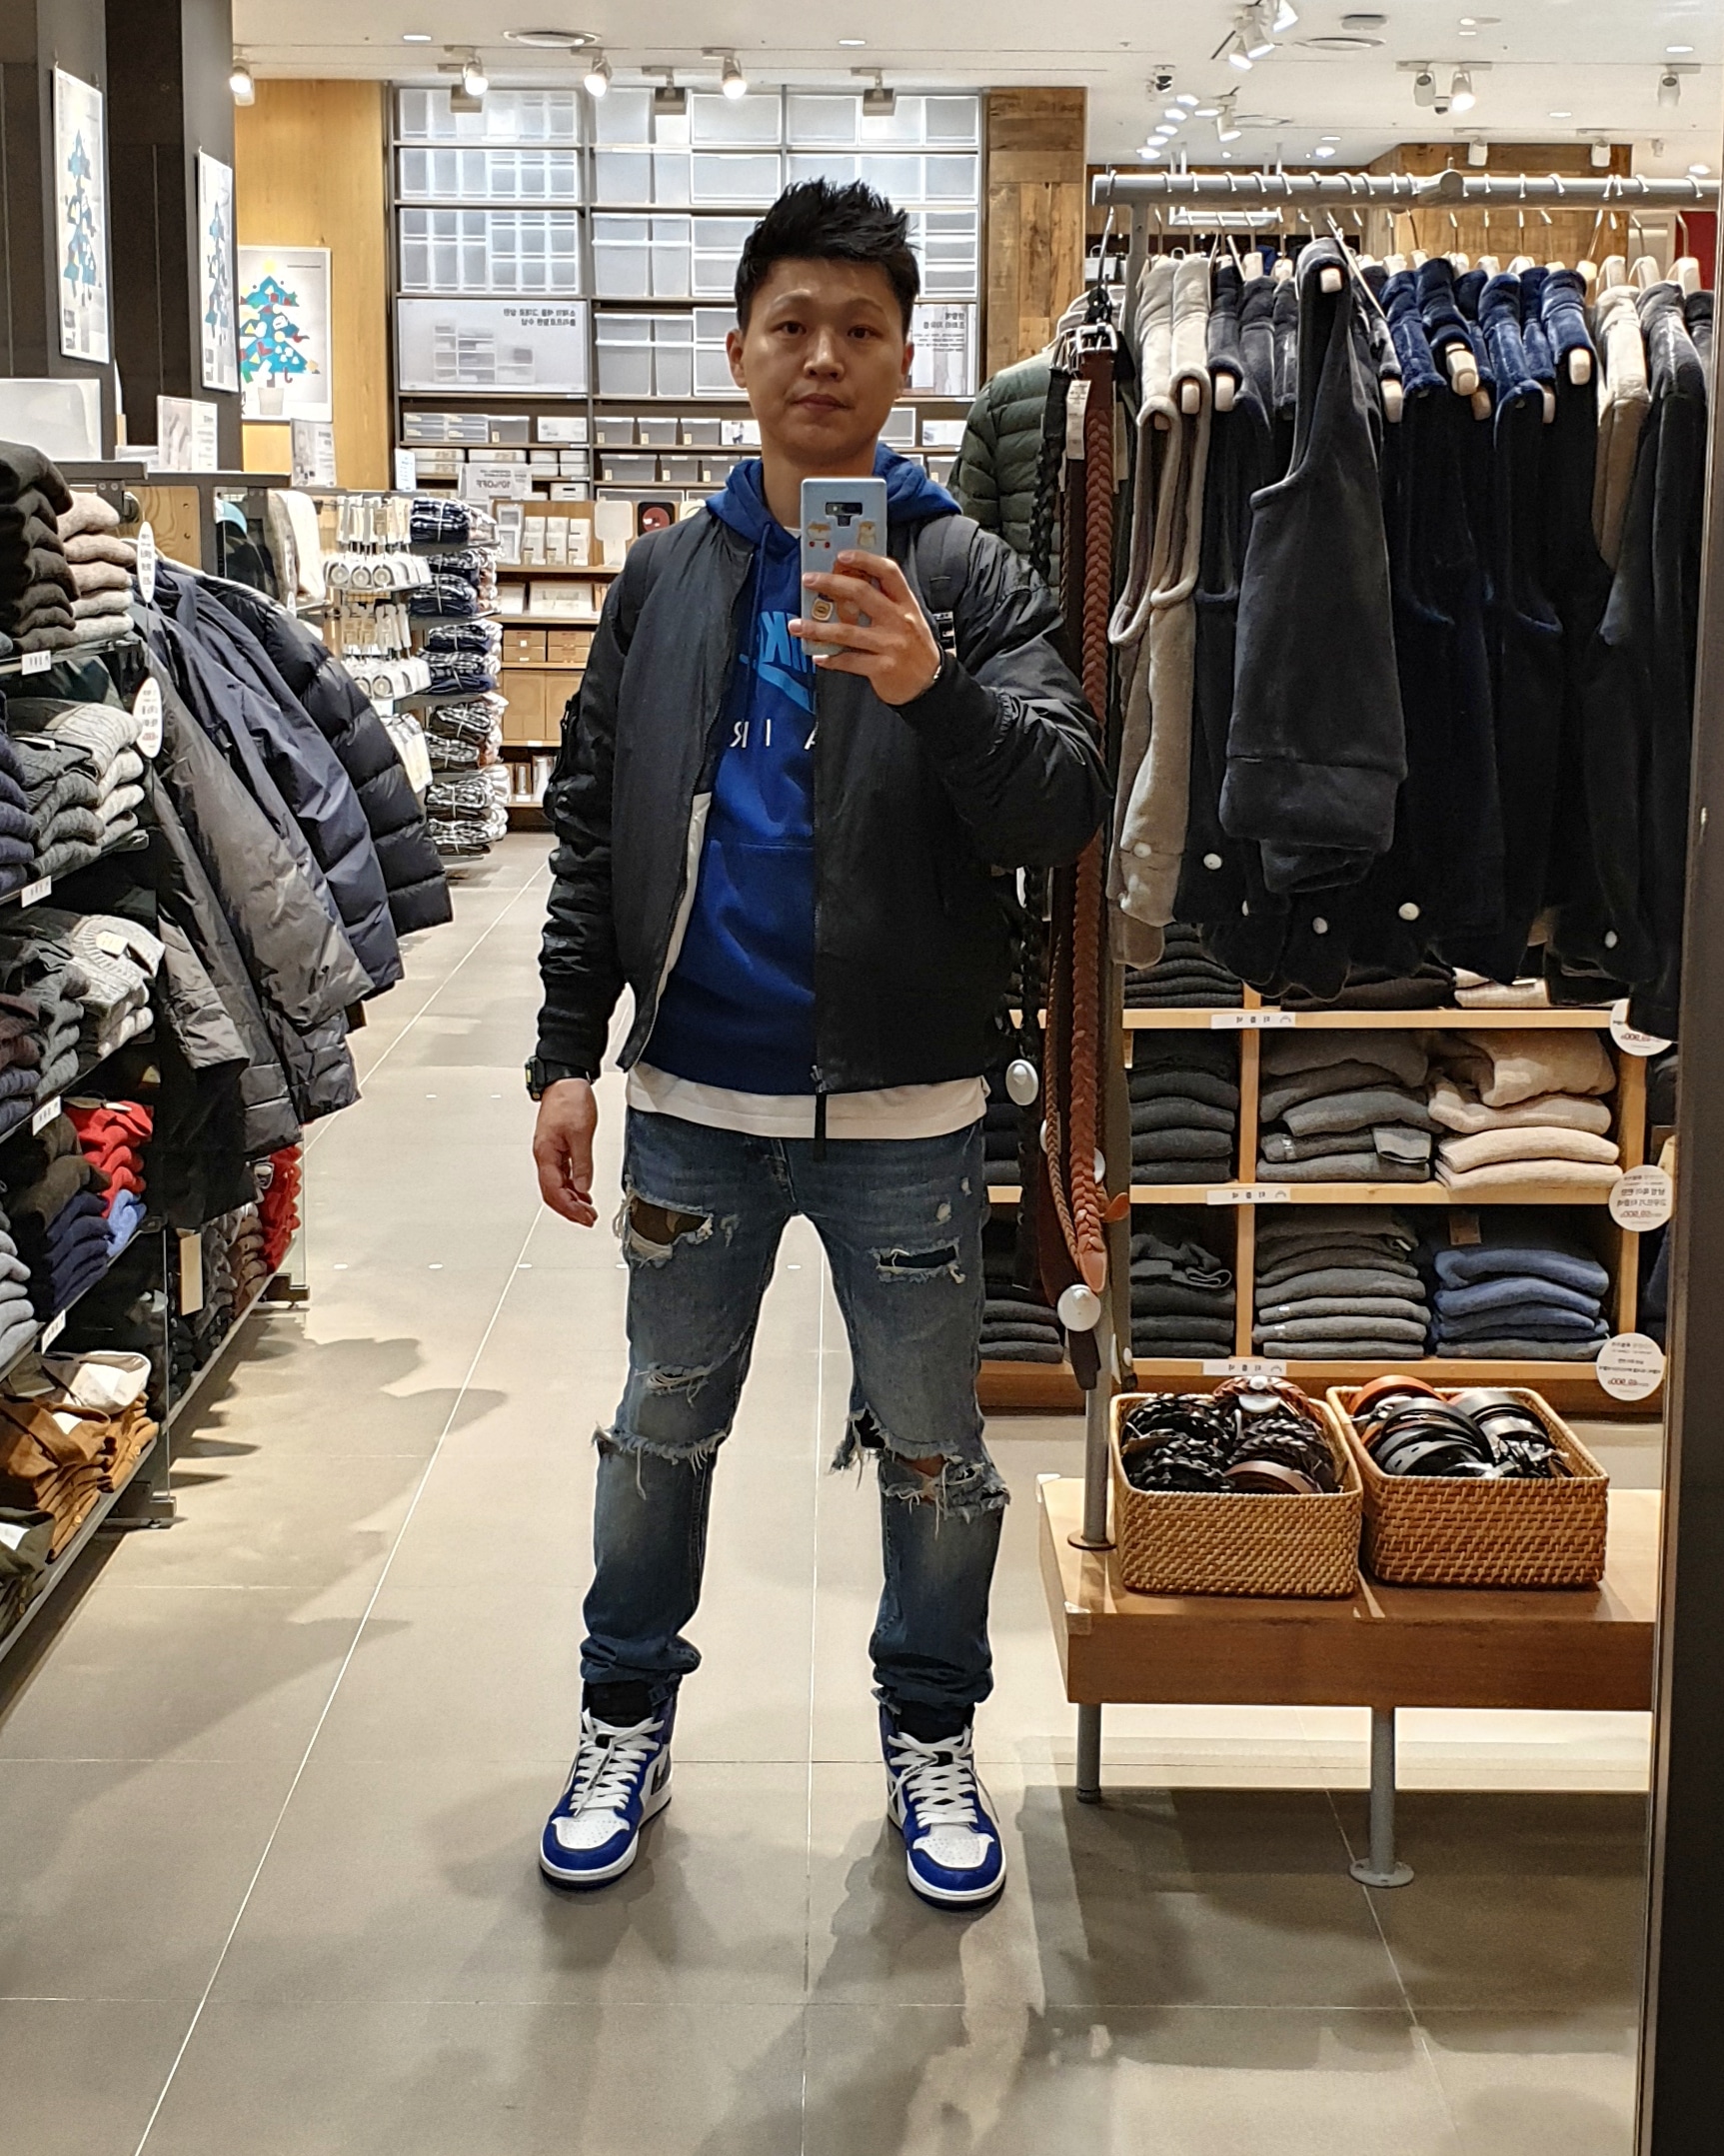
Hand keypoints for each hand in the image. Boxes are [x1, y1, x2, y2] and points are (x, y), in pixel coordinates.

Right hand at [532, 1079, 598, 1226]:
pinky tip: (582, 1193)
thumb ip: (582, 1163)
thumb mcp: (581, 1134)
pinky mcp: (557, 1148)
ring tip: (587, 1211)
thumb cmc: (569, 1100)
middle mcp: (544, 1155)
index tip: (584, 1218)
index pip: (554, 1191)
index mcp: (546, 1153)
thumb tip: (582, 1188)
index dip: (569, 1208)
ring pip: (557, 1185)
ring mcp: (550, 1152)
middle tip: (588, 1219)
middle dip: (569, 1209)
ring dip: (571, 1200)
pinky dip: (572, 1187)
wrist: (565, 1080)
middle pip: (552, 1193)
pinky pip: (561, 1175)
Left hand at [792, 549, 942, 706]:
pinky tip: (817, 656)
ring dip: (817, 628)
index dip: (865, 560)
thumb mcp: (910, 618)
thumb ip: (886, 602)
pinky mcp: (882, 668)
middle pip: (861, 594)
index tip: (842, 555)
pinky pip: (849, 661)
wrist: (931, 684)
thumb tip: (849, 587)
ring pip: (847, 631)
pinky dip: (831, 659)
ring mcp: (890, 645)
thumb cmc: (915, 648)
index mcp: (906, 604)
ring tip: (797, 625)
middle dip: (831, 584)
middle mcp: (899, 621)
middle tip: (809, 581)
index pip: (888, 572)